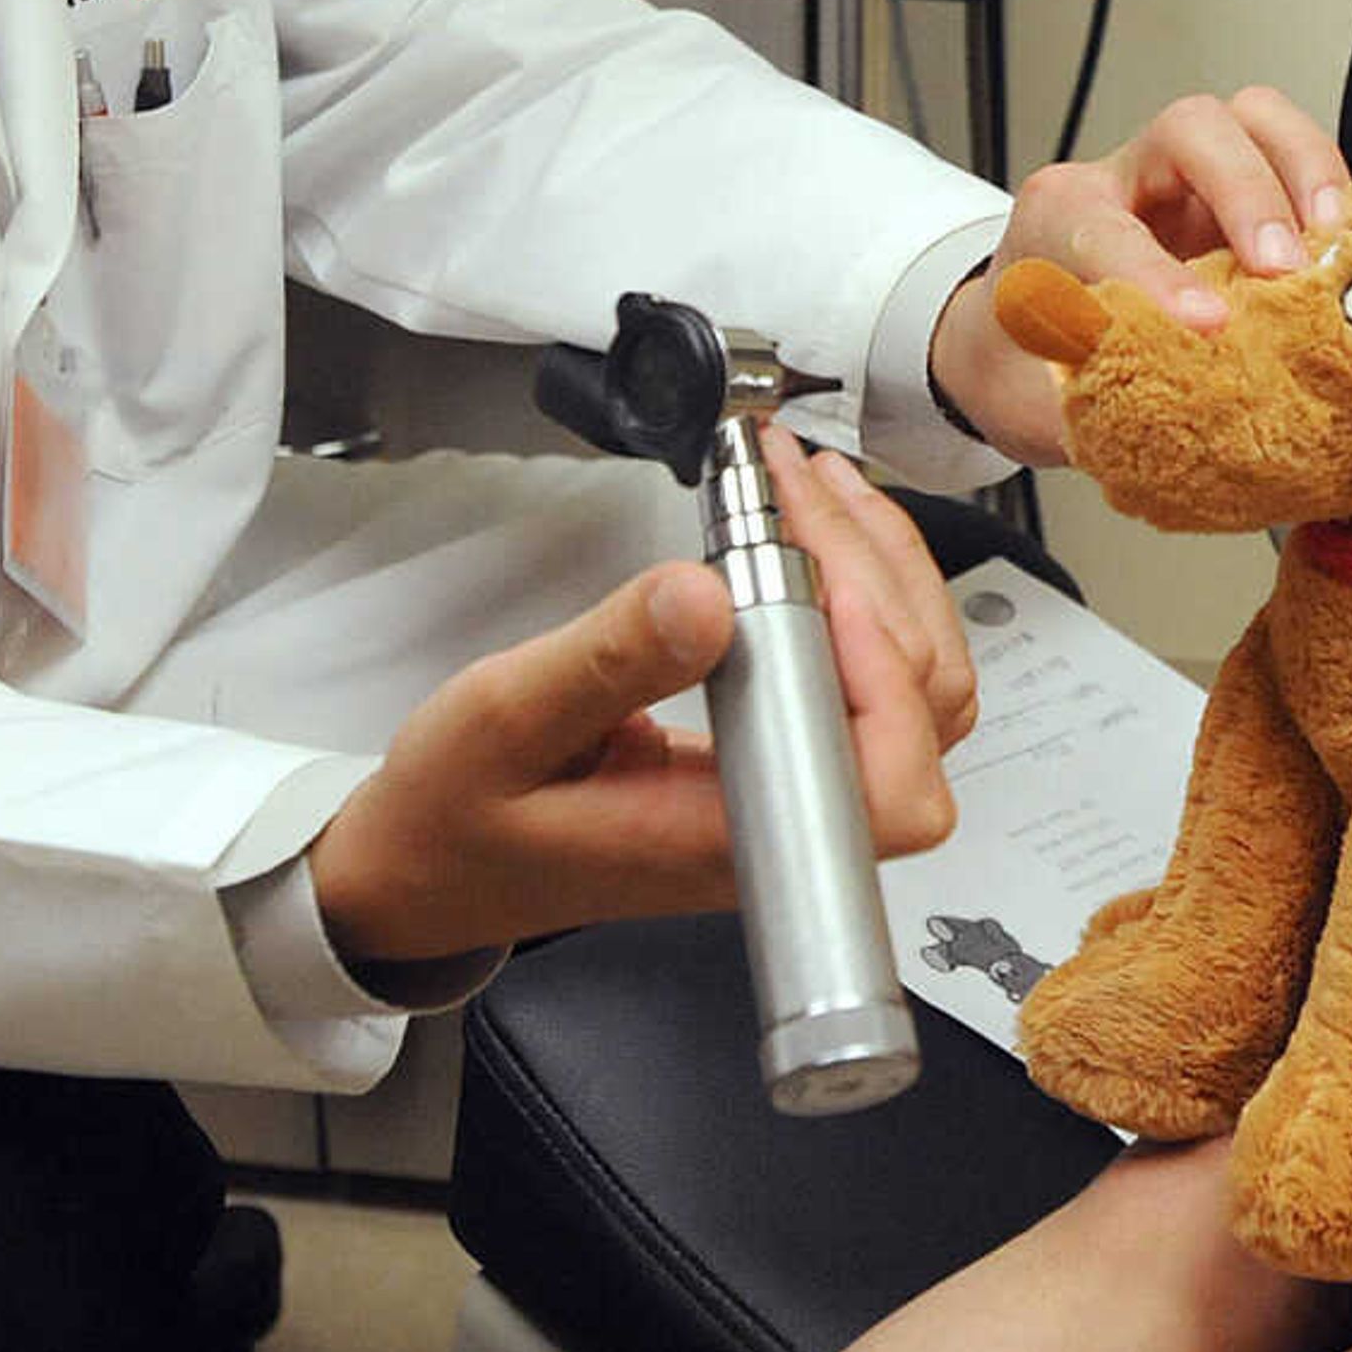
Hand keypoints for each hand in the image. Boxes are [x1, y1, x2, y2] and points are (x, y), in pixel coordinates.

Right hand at [306, 430, 959, 972]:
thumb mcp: (502, 720)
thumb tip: (706, 596)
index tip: (808, 560)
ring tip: (815, 487)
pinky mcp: (775, 761)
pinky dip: (861, 596)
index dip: (879, 662)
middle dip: (875, 571)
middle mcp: (776, 829)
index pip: (883, 782)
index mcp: (722, 837)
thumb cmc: (455, 817)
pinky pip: (867, 686)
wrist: (430, 868)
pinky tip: (815, 534)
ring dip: (883, 574)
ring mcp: (785, 797)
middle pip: (921, 711)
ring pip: (914, 693)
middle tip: (795, 482)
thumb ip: (605, 659)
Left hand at [929, 87, 1351, 462]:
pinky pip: (1295, 160)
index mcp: (1055, 217)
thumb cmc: (1022, 360)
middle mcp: (1125, 178)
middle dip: (1247, 191)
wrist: (1013, 344)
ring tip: (1336, 240)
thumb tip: (1178, 433)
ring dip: (1306, 171)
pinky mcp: (1242, 199)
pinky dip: (1332, 194)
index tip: (1204, 325)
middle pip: (1191, 128)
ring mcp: (1189, 180)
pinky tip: (1351, 246)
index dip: (1159, 274)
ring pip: (1254, 120)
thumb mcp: (1035, 400)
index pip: (1108, 227)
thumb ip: (1097, 410)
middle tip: (1284, 270)